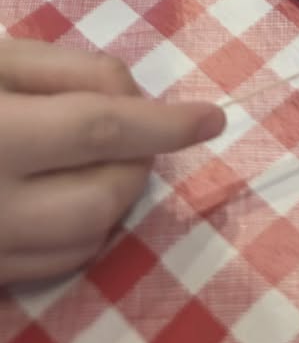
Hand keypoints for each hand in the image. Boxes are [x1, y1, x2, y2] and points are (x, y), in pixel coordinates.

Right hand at [0, 40, 223, 286]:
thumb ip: (67, 72)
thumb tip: (131, 96)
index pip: (100, 131)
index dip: (164, 124)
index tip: (212, 118)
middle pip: (99, 202)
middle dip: (138, 167)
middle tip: (137, 132)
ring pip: (80, 247)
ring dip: (111, 205)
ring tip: (98, 162)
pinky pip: (43, 271)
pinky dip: (74, 238)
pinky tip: (60, 198)